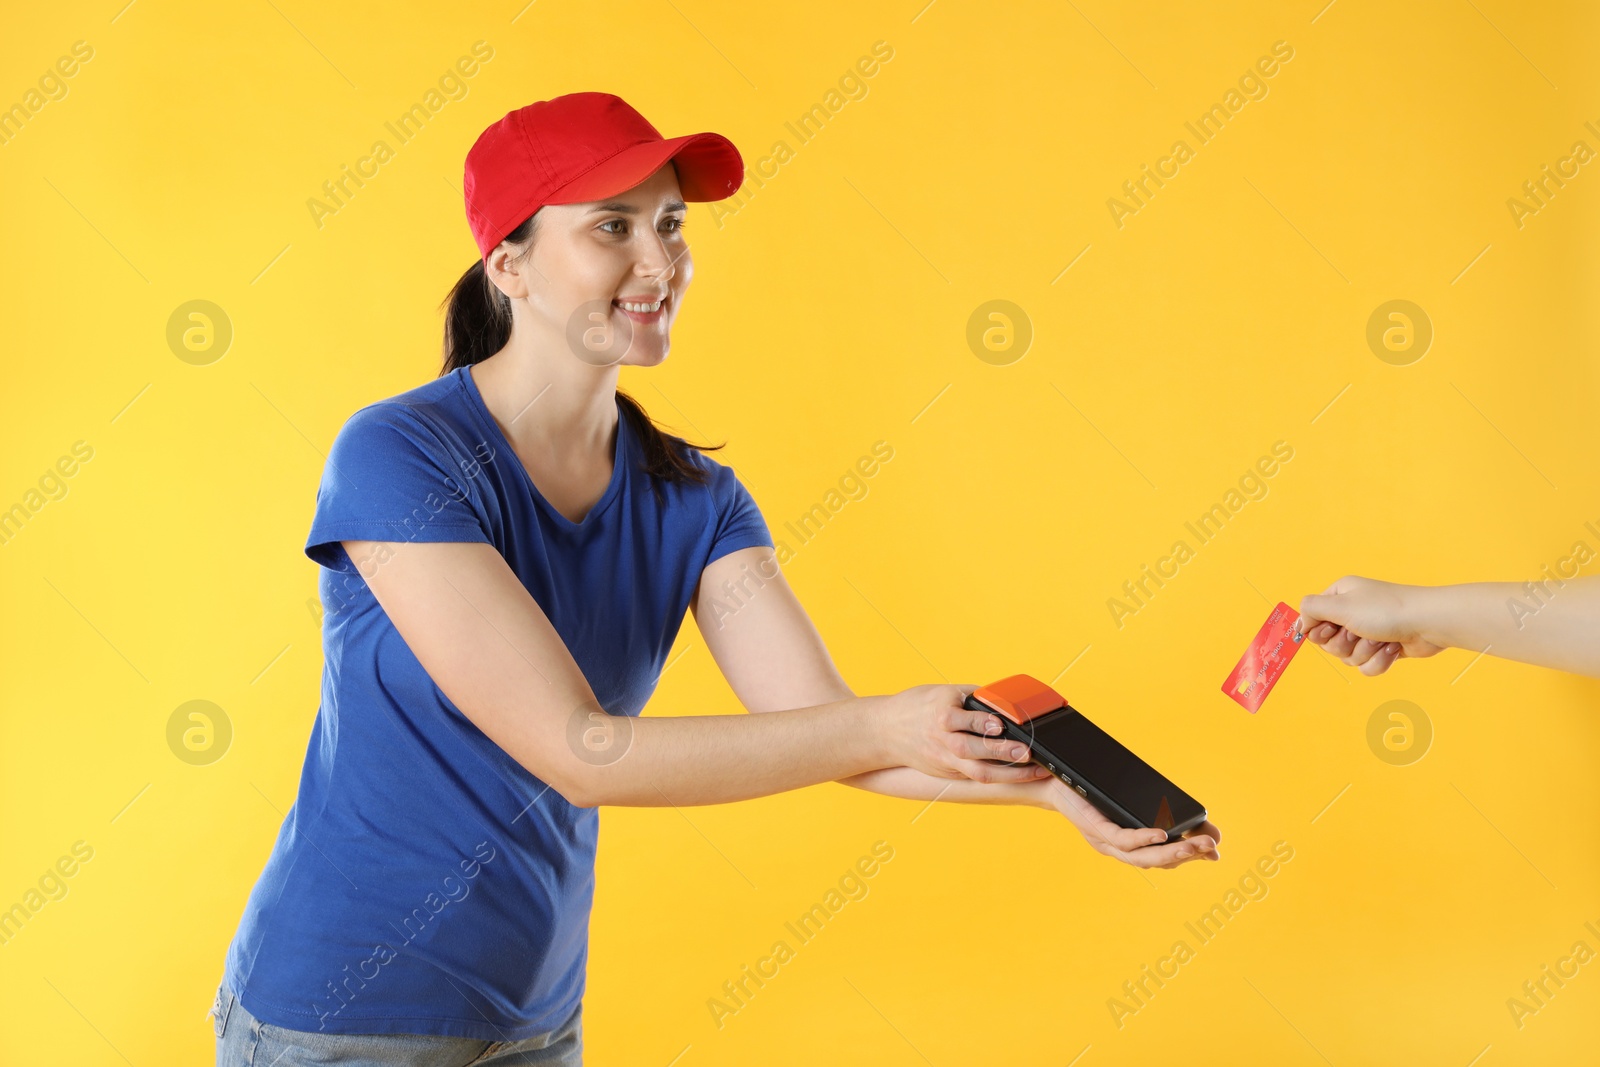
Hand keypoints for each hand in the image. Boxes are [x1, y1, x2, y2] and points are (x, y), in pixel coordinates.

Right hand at [883, 684, 1054, 784]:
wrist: (884, 732)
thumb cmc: (916, 707)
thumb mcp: (941, 692)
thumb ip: (970, 698)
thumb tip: (1003, 700)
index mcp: (939, 714)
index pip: (963, 720)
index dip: (983, 723)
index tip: (1002, 724)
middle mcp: (942, 740)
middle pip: (972, 749)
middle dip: (1001, 751)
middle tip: (1026, 752)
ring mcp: (945, 760)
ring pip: (977, 772)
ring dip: (1008, 773)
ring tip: (1032, 770)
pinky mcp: (947, 772)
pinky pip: (976, 777)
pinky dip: (999, 776)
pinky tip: (1019, 776)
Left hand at [1035, 778, 1220, 868]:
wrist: (1050, 780)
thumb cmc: (1087, 789)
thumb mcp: (1123, 799)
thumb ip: (1150, 809)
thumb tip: (1187, 812)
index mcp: (1126, 844)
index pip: (1163, 857)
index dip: (1190, 857)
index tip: (1215, 852)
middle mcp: (1116, 848)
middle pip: (1157, 862)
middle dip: (1189, 857)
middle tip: (1214, 850)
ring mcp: (1104, 840)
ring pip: (1143, 857)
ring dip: (1174, 852)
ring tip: (1198, 845)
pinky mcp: (1094, 827)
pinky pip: (1122, 840)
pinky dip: (1144, 839)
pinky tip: (1162, 833)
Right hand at [1297, 575, 1447, 675]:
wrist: (1429, 622)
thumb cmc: (1385, 610)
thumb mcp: (1340, 605)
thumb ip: (1311, 609)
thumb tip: (1299, 622)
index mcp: (1340, 596)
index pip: (1312, 620)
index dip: (1319, 631)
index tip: (1331, 629)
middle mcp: (1352, 613)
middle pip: (1328, 644)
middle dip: (1345, 644)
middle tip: (1359, 633)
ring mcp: (1368, 632)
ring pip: (1348, 658)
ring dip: (1364, 652)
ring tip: (1381, 639)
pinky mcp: (1382, 649)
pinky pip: (1366, 666)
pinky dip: (1379, 661)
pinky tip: (1392, 649)